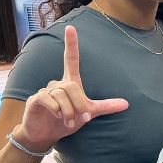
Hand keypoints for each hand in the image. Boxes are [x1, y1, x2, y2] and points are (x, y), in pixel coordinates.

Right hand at [17, 26, 129, 151]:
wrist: (45, 134)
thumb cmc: (66, 120)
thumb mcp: (88, 113)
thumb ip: (105, 107)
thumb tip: (126, 104)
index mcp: (70, 82)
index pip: (71, 58)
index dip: (71, 44)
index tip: (71, 27)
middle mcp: (57, 83)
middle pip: (72, 86)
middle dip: (79, 104)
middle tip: (80, 118)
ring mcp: (45, 90)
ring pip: (62, 95)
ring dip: (68, 111)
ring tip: (68, 121)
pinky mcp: (35, 99)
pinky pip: (49, 99)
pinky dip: (57, 110)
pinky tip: (56, 117)